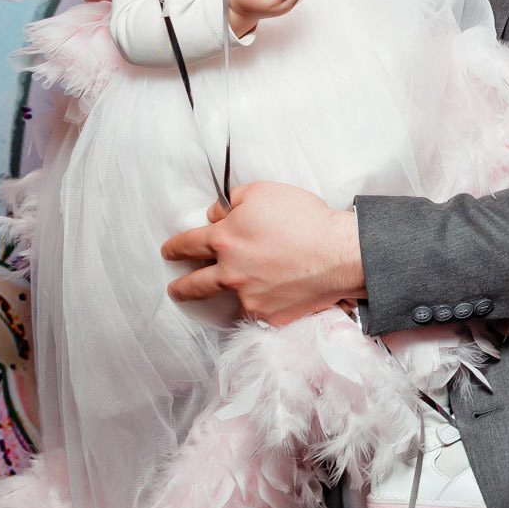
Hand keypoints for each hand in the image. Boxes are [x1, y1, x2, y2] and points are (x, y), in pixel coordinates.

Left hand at [161, 181, 364, 324]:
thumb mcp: (263, 192)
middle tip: (175, 289)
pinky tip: (280, 292)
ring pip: (230, 297)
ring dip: (227, 294)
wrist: (339, 253)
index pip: (187, 244)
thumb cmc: (305, 218)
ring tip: (238, 291)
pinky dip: (265, 301)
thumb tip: (215, 216)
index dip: (175, 247)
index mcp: (224, 241)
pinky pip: (260, 309)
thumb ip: (231, 201)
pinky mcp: (269, 316)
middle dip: (180, 287)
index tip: (169, 251)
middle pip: (193, 285)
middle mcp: (230, 273)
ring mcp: (249, 298)